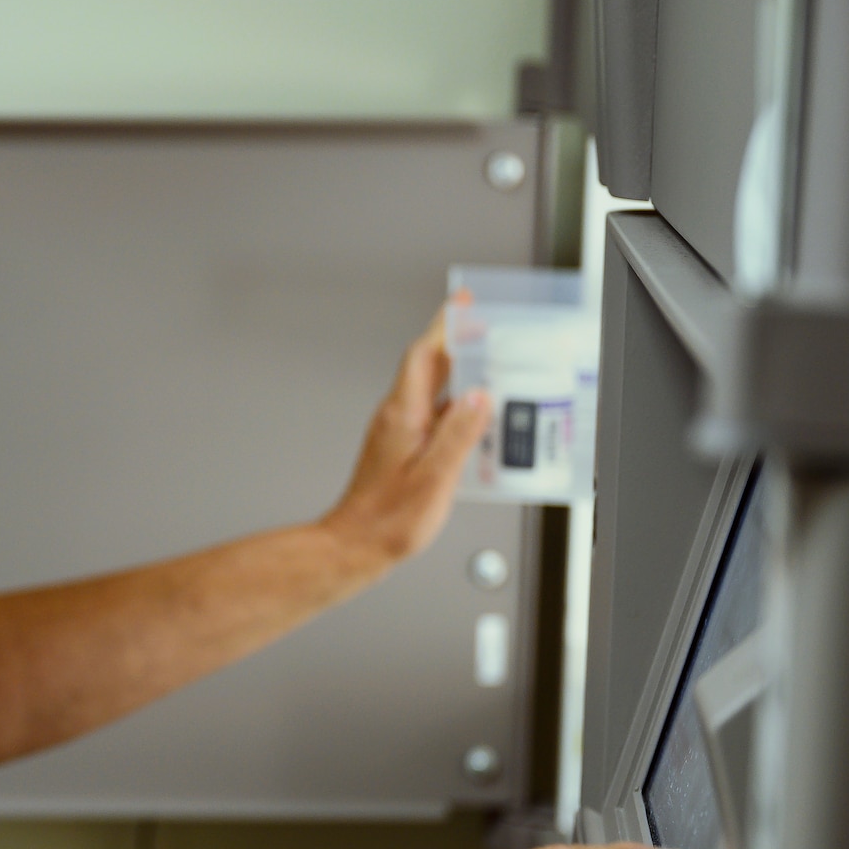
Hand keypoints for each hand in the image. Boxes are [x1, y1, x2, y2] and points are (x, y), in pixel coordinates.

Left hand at [322, 311, 488, 568]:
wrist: (355, 546)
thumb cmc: (387, 520)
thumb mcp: (434, 478)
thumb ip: (458, 434)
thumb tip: (480, 397)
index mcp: (402, 416)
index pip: (424, 355)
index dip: (445, 326)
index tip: (463, 302)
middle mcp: (396, 418)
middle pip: (429, 367)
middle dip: (457, 342)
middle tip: (486, 325)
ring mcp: (397, 432)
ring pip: (432, 391)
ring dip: (460, 375)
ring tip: (493, 369)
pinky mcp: (401, 449)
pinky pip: (433, 415)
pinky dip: (456, 408)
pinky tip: (477, 421)